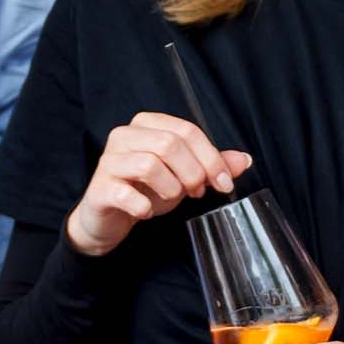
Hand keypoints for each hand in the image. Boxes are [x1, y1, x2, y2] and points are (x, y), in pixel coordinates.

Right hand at [64, 114, 250, 257]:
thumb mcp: (183, 175)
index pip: (186, 130)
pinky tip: (147, 212)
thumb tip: (244, 159)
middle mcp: (124, 136)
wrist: (108, 218)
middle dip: (193, 172)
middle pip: (169, 144)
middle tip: (197, 192)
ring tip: (172, 199)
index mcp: (146, 125)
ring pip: (149, 164)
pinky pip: (125, 192)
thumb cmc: (145, 190)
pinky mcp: (99, 188)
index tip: (223, 182)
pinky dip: (144, 206)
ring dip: (171, 188)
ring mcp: (108, 161)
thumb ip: (210, 166)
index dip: (211, 157)